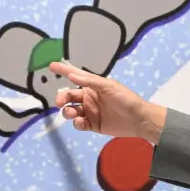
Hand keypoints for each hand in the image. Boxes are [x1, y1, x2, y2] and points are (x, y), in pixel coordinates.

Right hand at [50, 61, 166, 143]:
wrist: (138, 119)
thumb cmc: (126, 98)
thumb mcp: (109, 86)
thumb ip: (90, 81)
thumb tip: (72, 75)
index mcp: (93, 86)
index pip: (75, 76)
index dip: (64, 70)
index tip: (51, 65)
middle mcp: (89, 98)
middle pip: (69, 96)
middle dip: (62, 97)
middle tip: (60, 102)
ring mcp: (90, 112)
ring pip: (71, 111)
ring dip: (67, 111)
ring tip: (72, 113)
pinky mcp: (92, 124)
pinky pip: (79, 124)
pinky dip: (77, 123)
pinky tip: (81, 122)